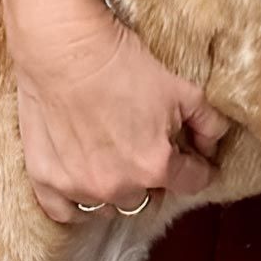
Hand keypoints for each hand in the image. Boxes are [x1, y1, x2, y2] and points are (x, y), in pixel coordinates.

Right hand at [10, 0, 231, 222]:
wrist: (65, 48)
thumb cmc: (121, 63)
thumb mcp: (181, 86)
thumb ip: (208, 121)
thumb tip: (215, 142)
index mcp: (155, 165)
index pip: (190, 181)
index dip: (199, 168)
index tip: (198, 162)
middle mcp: (118, 187)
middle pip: (148, 196)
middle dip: (155, 179)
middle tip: (150, 153)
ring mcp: (80, 189)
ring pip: (108, 206)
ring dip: (117, 189)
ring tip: (116, 162)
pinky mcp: (46, 182)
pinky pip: (66, 212)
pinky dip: (77, 203)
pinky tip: (83, 181)